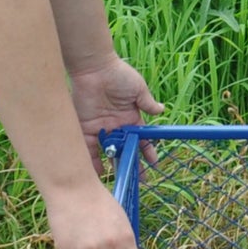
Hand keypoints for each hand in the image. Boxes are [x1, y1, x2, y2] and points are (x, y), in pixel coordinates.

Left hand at [69, 56, 163, 171]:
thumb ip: (147, 103)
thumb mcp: (137, 89)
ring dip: (113, 166)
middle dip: (132, 164)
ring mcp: (101, 128)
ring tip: (119, 180)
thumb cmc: (118, 75)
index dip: (148, 151)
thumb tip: (161, 110)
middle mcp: (116, 126)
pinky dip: (92, 161)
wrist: (94, 68)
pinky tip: (97, 173)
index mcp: (130, 118)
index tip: (154, 163)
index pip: (141, 139)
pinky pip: (89, 148)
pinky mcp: (86, 128)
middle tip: (138, 180)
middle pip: (125, 150)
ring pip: (108, 152)